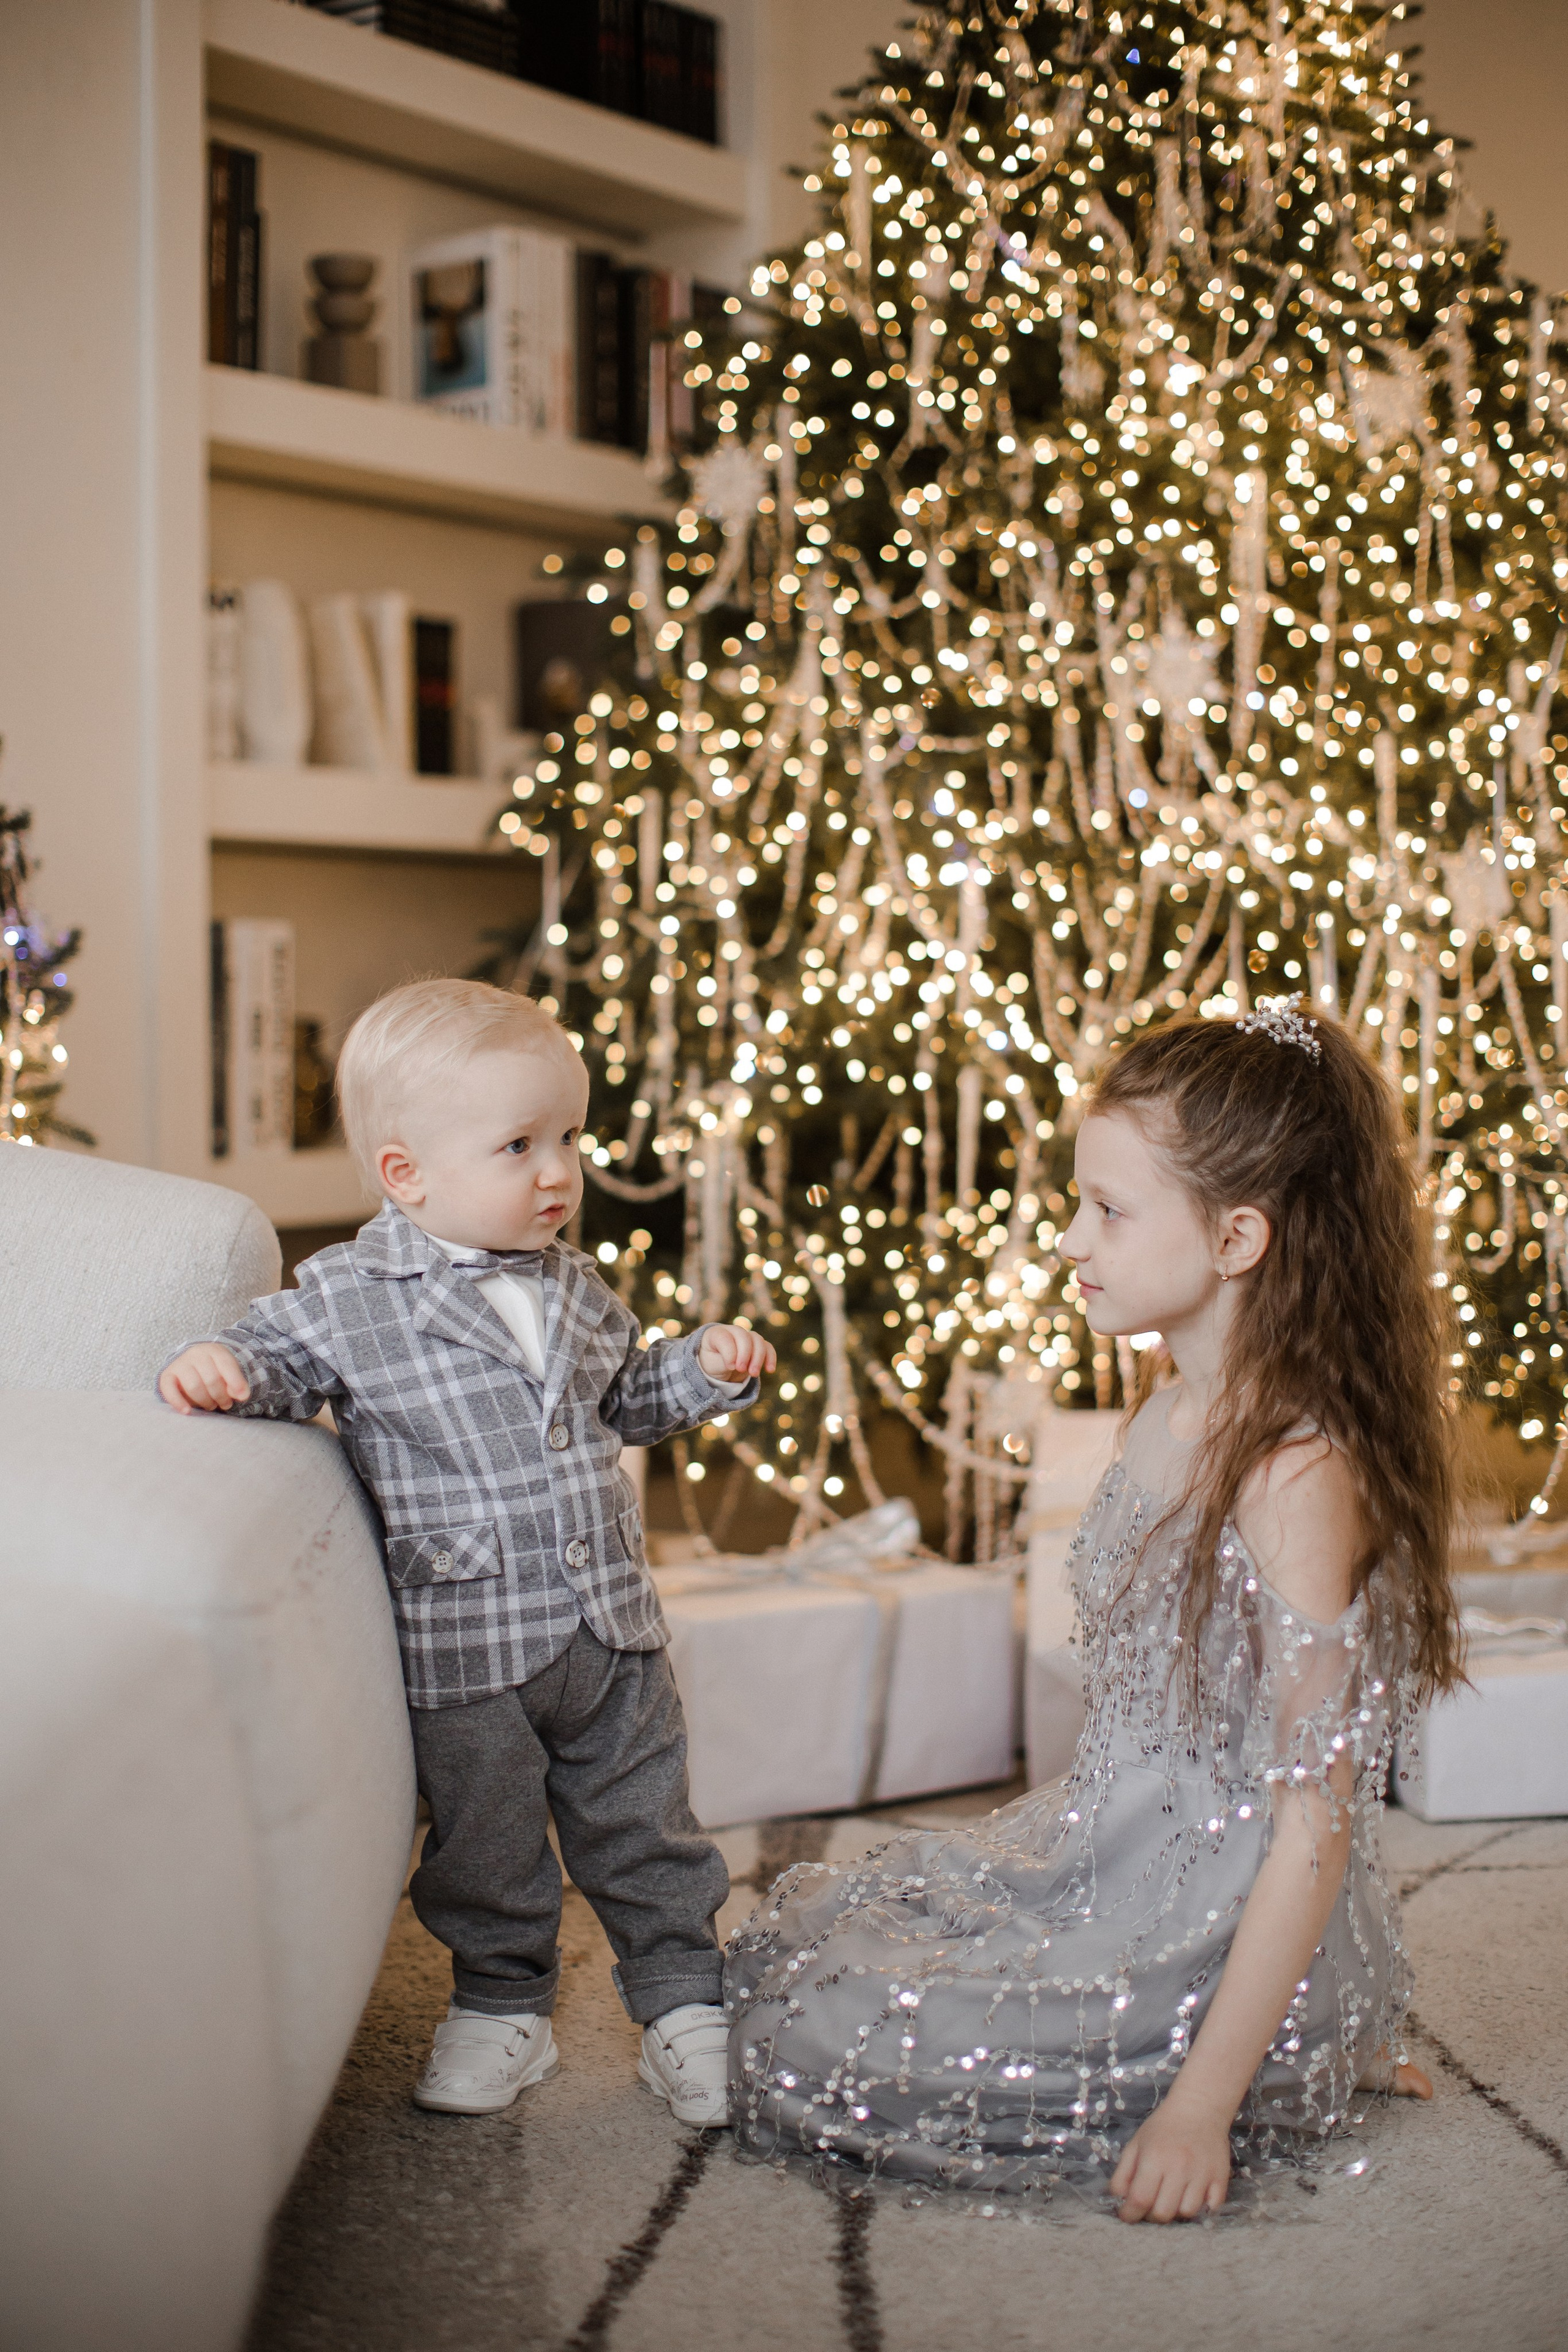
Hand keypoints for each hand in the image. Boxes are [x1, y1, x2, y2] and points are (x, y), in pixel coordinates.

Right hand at [158, 1343, 249, 1414]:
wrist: (193, 1364)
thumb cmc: (215, 1371)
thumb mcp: (228, 1373)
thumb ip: (236, 1383)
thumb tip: (242, 1395)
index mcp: (214, 1350)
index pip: (226, 1364)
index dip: (236, 1382)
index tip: (243, 1397)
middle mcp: (196, 1353)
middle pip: (211, 1379)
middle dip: (221, 1396)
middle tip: (225, 1404)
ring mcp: (180, 1363)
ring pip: (193, 1387)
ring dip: (205, 1401)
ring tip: (211, 1405)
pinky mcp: (167, 1375)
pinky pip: (168, 1389)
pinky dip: (178, 1402)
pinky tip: (187, 1411)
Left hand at [697, 1324, 775, 1384]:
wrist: (719, 1367)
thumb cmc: (713, 1364)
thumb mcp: (712, 1365)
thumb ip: (723, 1362)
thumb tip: (736, 1365)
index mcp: (716, 1333)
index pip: (725, 1338)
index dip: (730, 1352)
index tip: (731, 1367)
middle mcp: (732, 1331)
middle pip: (744, 1337)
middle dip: (745, 1354)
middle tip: (741, 1370)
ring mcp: (746, 1336)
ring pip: (758, 1341)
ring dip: (758, 1358)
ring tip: (753, 1374)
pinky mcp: (757, 1345)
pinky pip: (767, 1347)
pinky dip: (770, 1358)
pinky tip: (770, 1370)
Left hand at [1110, 2096, 1231, 2223]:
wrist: (1199, 2108)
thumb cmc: (1163, 2127)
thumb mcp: (1136, 2144)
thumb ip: (1123, 2173)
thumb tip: (1119, 2201)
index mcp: (1154, 2158)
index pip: (1140, 2199)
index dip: (1130, 2214)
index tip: (1127, 2216)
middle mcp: (1179, 2168)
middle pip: (1163, 2213)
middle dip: (1152, 2216)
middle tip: (1150, 2206)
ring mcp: (1202, 2174)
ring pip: (1187, 2213)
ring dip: (1176, 2212)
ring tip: (1172, 2199)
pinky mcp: (1221, 2178)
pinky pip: (1211, 2208)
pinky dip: (1201, 2209)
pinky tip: (1192, 2196)